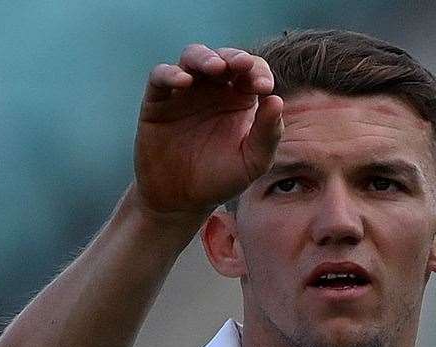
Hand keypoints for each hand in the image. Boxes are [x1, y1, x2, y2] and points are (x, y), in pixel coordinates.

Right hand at [133, 44, 283, 219]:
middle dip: (233, 56)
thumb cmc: (220, 179)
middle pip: (223, 57)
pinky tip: (184, 82)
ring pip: (192, 57)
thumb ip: (268, 133)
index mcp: (240, 98)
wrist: (182, 201)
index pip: (252, 71)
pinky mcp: (158, 101)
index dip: (259, 71)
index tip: (264, 87)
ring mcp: (184, 92)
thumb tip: (277, 100)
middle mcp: (213, 89)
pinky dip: (171, 74)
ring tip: (215, 67)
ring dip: (204, 57)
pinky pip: (161, 76)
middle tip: (242, 64)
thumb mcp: (252, 162)